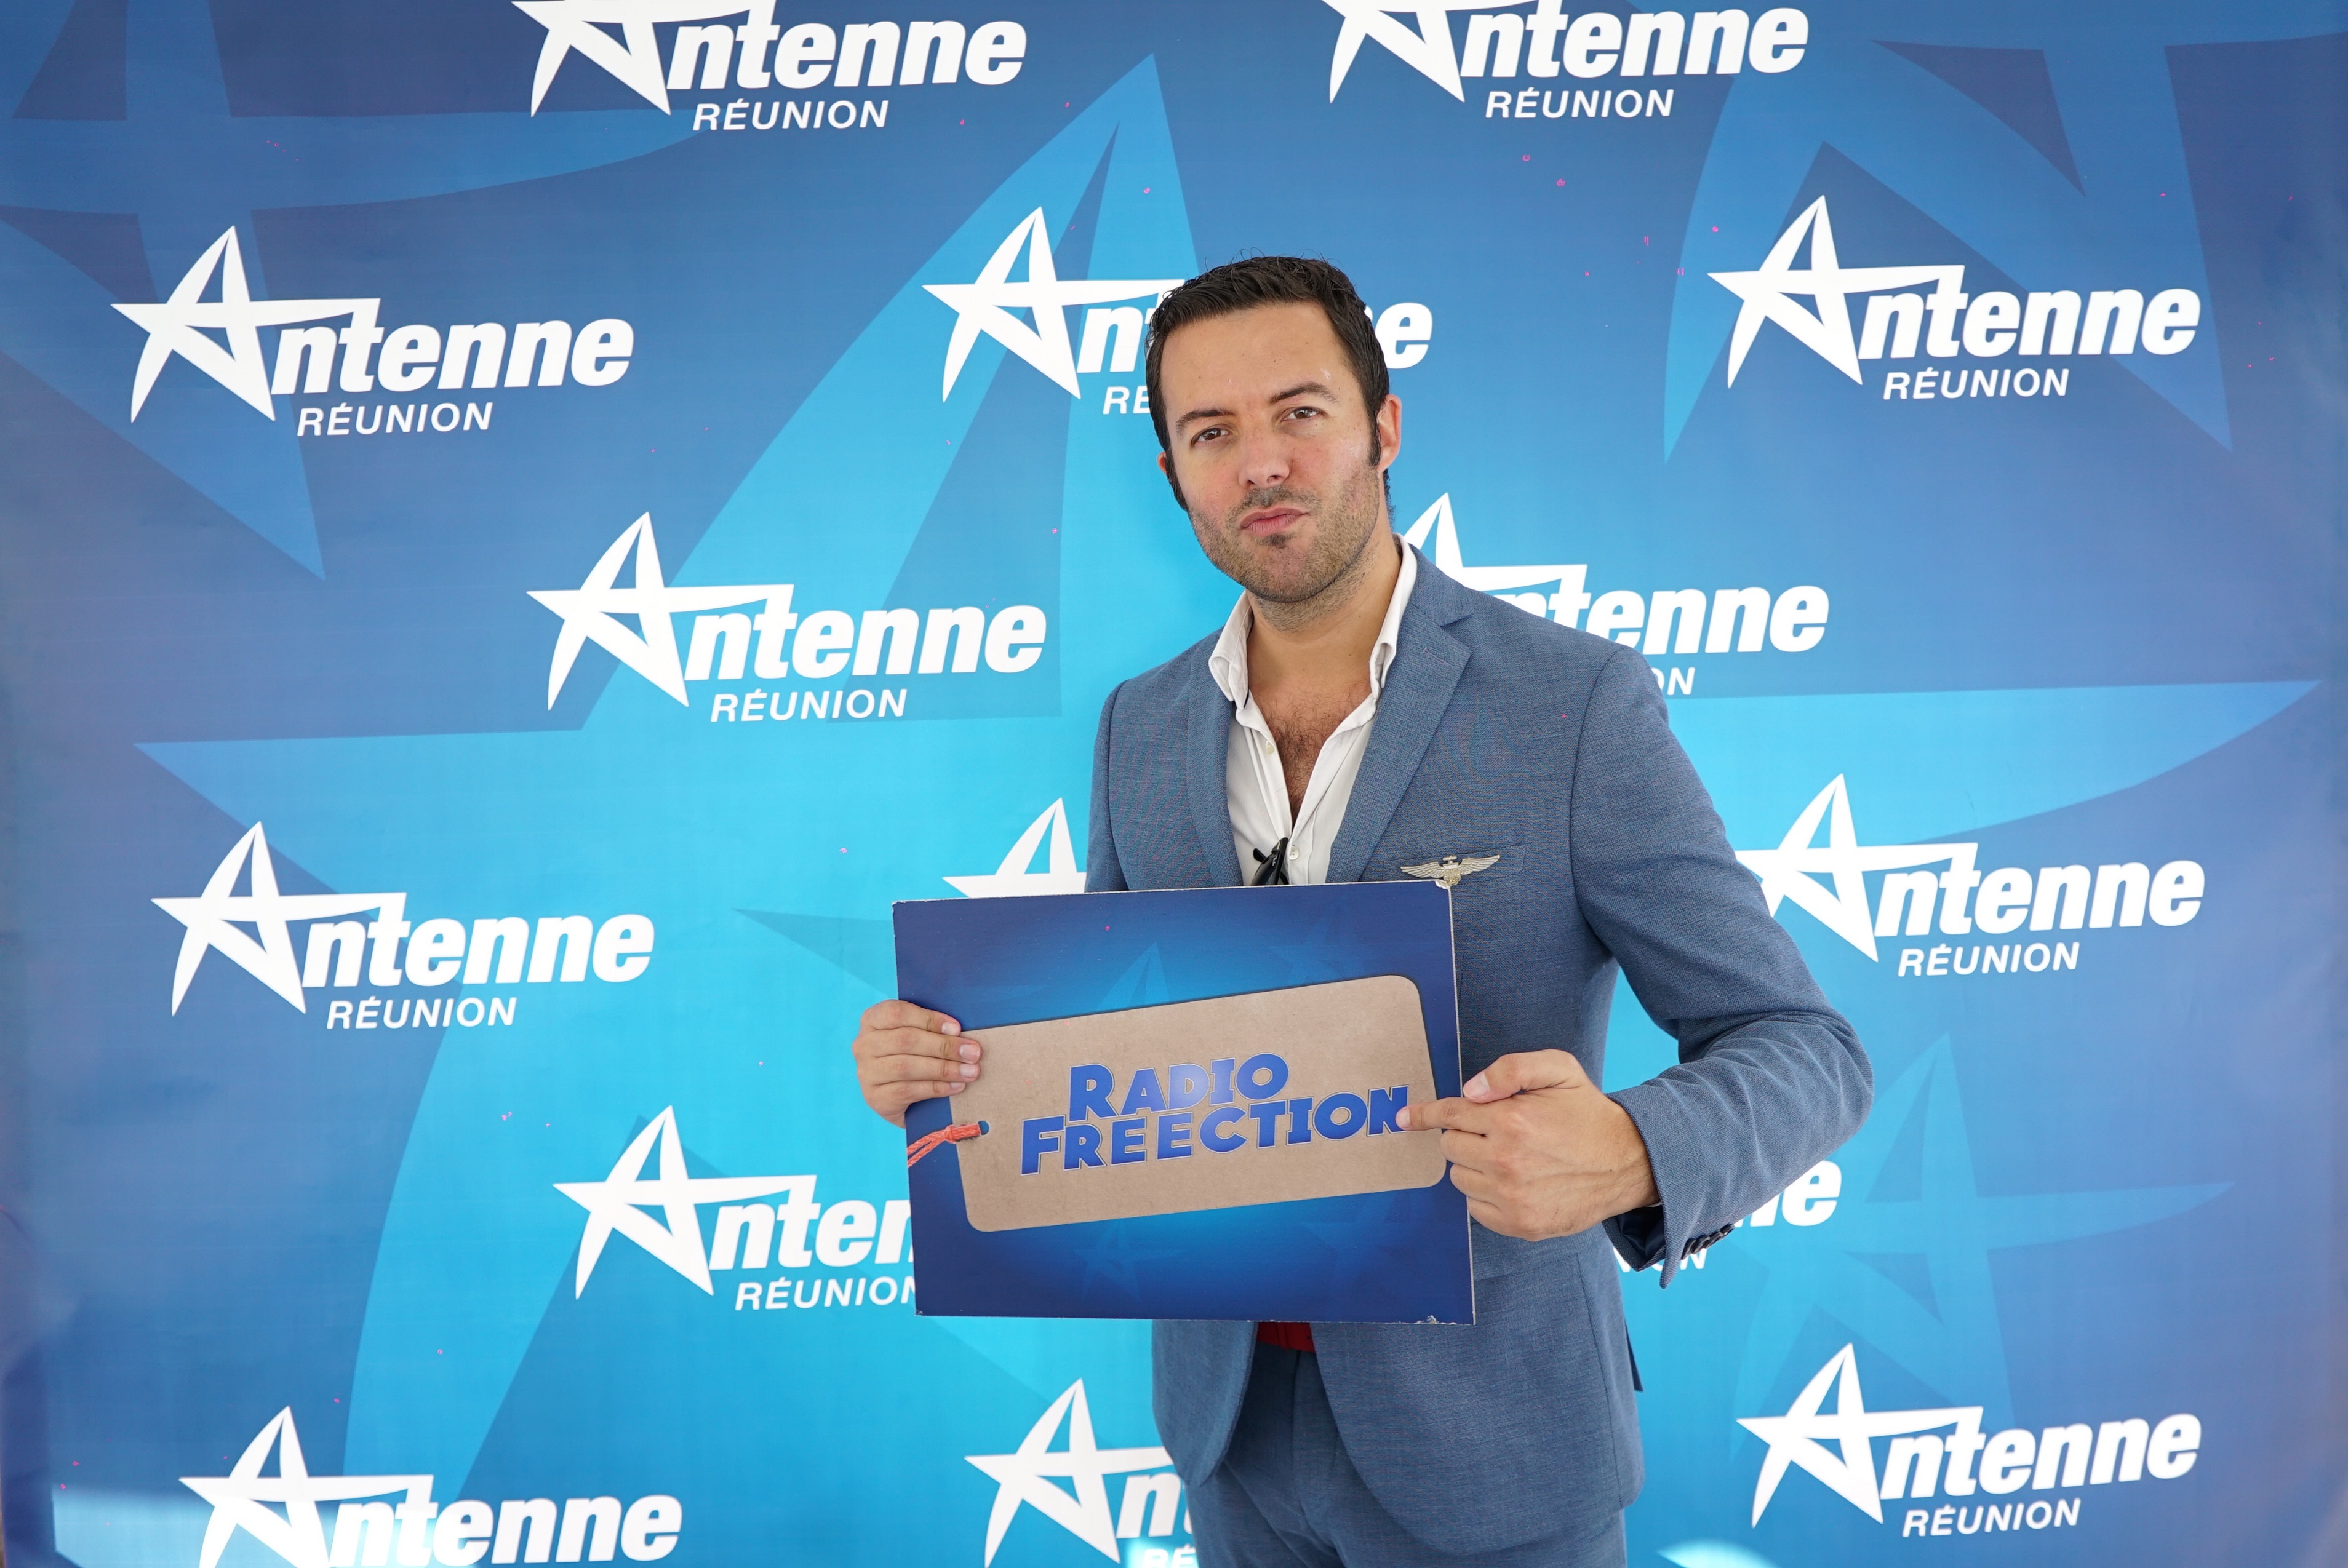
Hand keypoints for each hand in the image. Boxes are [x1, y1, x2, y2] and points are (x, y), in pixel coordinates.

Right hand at [851, 999, 980, 1126]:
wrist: (902, 1098)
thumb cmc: (915, 1055)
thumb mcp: (918, 1034)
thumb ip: (931, 1028)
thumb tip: (961, 1033)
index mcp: (872, 1019)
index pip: (897, 1013)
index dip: (930, 1019)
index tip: (957, 1028)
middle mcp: (863, 1044)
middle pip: (905, 1040)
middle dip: (944, 1046)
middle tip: (973, 1053)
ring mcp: (866, 1072)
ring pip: (906, 1066)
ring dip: (943, 1069)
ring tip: (969, 1071)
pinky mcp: (874, 1097)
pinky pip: (907, 1091)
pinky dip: (936, 1088)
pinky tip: (956, 1087)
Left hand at [1397, 1050, 1659, 1240]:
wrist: (1628, 1163)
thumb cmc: (1587, 1113)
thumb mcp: (1558, 1070)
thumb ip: (1511, 1069)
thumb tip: (1470, 1090)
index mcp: (1512, 1120)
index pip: (1450, 1115)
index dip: (1425, 1114)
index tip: (1405, 1118)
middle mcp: (1506, 1161)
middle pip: (1450, 1147)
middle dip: (1464, 1135)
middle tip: (1496, 1131)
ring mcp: (1512, 1198)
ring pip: (1459, 1179)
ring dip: (1473, 1166)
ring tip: (1508, 1157)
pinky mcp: (1520, 1225)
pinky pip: (1475, 1209)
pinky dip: (1484, 1195)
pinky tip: (1512, 1183)